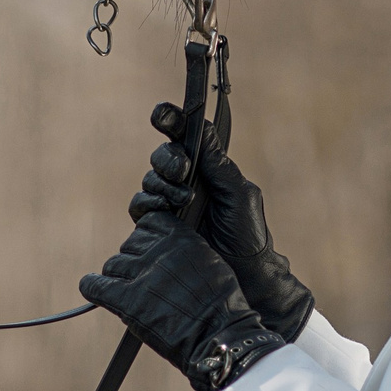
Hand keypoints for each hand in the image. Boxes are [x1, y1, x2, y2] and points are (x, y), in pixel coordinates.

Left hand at [80, 208, 289, 390]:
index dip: (147, 240)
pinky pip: (93, 286)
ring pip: (112, 266)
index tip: (152, 255)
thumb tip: (165, 250)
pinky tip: (95, 290)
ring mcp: (141, 274)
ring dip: (119, 279)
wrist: (218, 337)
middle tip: (148, 284)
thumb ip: (185, 250)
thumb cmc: (219, 306)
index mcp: (181, 238)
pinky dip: (92, 287)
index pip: (148, 223)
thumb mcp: (209, 262)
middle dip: (135, 263)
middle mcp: (159, 251)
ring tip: (136, 297)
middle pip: (129, 245)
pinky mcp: (126, 300)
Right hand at [128, 103, 315, 341]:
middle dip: (169, 159)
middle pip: (162, 157)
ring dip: (162, 185)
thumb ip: (218, 163)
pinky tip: (165, 212)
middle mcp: (187, 183)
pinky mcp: (158, 227)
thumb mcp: (239, 193)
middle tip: (184, 170)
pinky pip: (142, 208)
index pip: (185, 139)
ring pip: (150, 181)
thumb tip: (202, 129)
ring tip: (183, 199)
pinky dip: (149, 205)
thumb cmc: (248, 234)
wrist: (243, 275)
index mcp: (209, 170)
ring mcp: (171, 205)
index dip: (170, 122)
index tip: (161, 114)